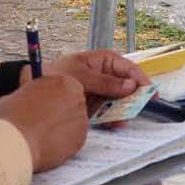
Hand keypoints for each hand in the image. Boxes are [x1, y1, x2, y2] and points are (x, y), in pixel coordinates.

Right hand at [0, 74, 87, 171]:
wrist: (15, 140)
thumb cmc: (12, 116)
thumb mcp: (19, 93)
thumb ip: (31, 90)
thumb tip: (28, 85)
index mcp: (64, 82)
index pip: (66, 88)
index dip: (54, 99)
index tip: (45, 106)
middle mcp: (77, 99)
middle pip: (73, 105)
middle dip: (61, 113)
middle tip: (43, 123)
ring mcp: (81, 120)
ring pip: (74, 124)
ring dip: (62, 128)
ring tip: (41, 136)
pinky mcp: (81, 140)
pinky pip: (74, 140)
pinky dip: (64, 143)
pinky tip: (47, 145)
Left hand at [22, 50, 151, 113]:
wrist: (35, 90)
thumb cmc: (56, 74)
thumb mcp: (82, 75)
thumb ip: (106, 82)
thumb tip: (130, 86)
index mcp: (102, 61)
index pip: (126, 68)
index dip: (139, 78)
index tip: (149, 89)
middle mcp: (103, 76)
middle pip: (125, 86)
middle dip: (133, 97)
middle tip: (141, 106)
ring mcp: (99, 92)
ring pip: (118, 100)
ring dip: (123, 110)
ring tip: (125, 119)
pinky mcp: (93, 106)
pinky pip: (108, 112)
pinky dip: (112, 118)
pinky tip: (115, 123)